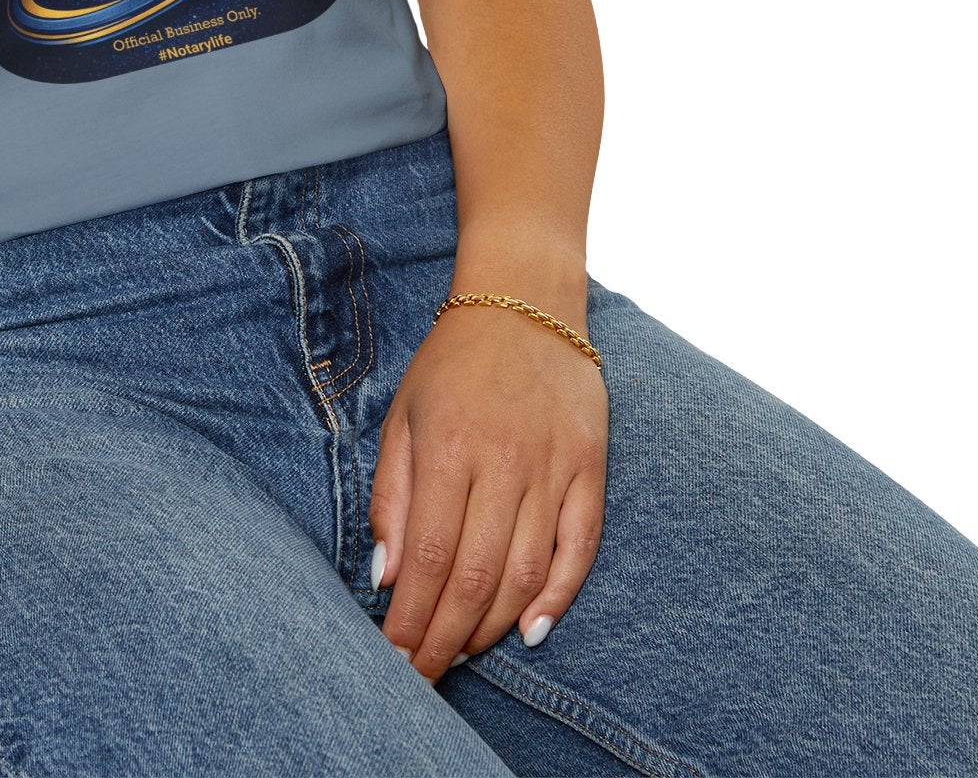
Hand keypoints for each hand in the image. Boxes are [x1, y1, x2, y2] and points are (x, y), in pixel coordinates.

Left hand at [369, 297, 608, 680]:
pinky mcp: (590, 468)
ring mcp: (553, 467)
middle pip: (475, 576)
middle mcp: (503, 462)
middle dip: (446, 637)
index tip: (395, 657)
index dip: (412, 617)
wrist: (524, 302)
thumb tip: (386, 575)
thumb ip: (392, 496)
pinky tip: (531, 630)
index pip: (429, 557)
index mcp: (448, 448)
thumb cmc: (452, 363)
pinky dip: (558, 596)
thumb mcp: (403, 415)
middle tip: (425, 675)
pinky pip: (580, 547)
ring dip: (493, 625)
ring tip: (463, 654)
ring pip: (526, 572)